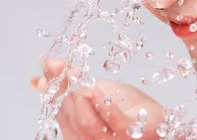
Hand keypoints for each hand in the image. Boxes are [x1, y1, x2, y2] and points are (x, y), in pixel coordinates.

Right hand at [31, 60, 162, 139]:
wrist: (157, 118)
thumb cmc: (126, 108)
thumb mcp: (94, 91)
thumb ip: (71, 86)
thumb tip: (39, 77)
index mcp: (78, 130)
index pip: (57, 111)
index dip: (51, 87)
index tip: (51, 65)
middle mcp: (90, 139)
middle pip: (68, 117)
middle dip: (68, 90)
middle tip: (72, 69)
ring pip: (85, 123)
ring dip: (82, 97)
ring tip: (82, 78)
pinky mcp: (131, 134)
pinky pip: (113, 121)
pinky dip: (102, 104)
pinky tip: (96, 89)